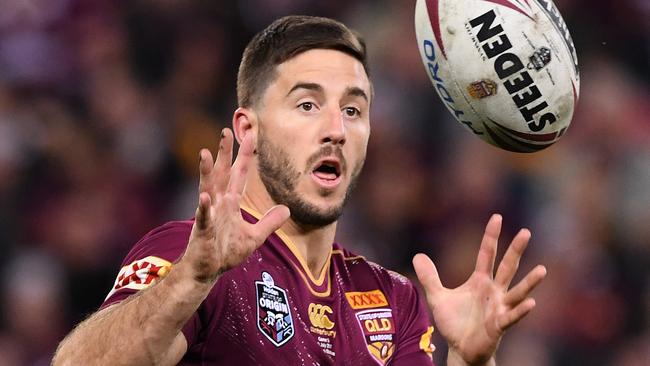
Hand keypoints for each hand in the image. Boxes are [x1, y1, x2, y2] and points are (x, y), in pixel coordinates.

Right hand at [181, 129, 289, 282]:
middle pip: (222, 173)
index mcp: (231, 203)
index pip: (240, 174)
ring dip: (207, 171)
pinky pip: (204, 217)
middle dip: (225, 153)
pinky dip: (205, 207)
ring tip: (206, 153)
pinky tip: (205, 197)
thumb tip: (286, 209)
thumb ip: (269, 222)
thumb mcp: (254, 236)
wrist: (207, 271)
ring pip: (208, 188)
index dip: (246, 156)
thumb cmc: (226, 252)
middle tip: (227, 131)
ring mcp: (209, 215)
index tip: (251, 135)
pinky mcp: (203, 231)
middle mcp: (219, 204)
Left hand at [413, 214, 546, 364]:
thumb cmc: (454, 322)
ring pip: (517, 291)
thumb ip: (429, 277)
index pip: (487, 254)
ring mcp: (499, 307)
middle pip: (507, 266)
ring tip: (542, 269)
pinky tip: (531, 302)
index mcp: (480, 280)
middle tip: (526, 231)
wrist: (460, 349)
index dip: (491, 236)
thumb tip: (418, 255)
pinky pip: (511, 316)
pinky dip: (521, 310)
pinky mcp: (499, 325)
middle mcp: (494, 291)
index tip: (496, 217)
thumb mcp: (437, 296)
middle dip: (516, 250)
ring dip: (529, 282)